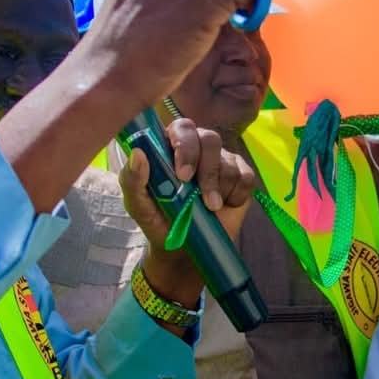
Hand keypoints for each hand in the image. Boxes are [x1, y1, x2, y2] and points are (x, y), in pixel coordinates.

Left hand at [119, 116, 256, 304]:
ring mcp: (222, 160)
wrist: (184, 250)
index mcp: (171, 146)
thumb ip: (132, 180)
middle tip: (201, 199)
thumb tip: (138, 153)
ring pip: (228, 161)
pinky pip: (245, 177)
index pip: (182, 128)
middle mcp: (198, 147)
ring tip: (210, 209)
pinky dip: (236, 194)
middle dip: (207, 170)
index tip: (183, 176)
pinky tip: (225, 205)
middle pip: (210, 140)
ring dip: (219, 188)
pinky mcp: (241, 176)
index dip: (185, 147)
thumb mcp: (138, 205)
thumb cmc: (158, 221)